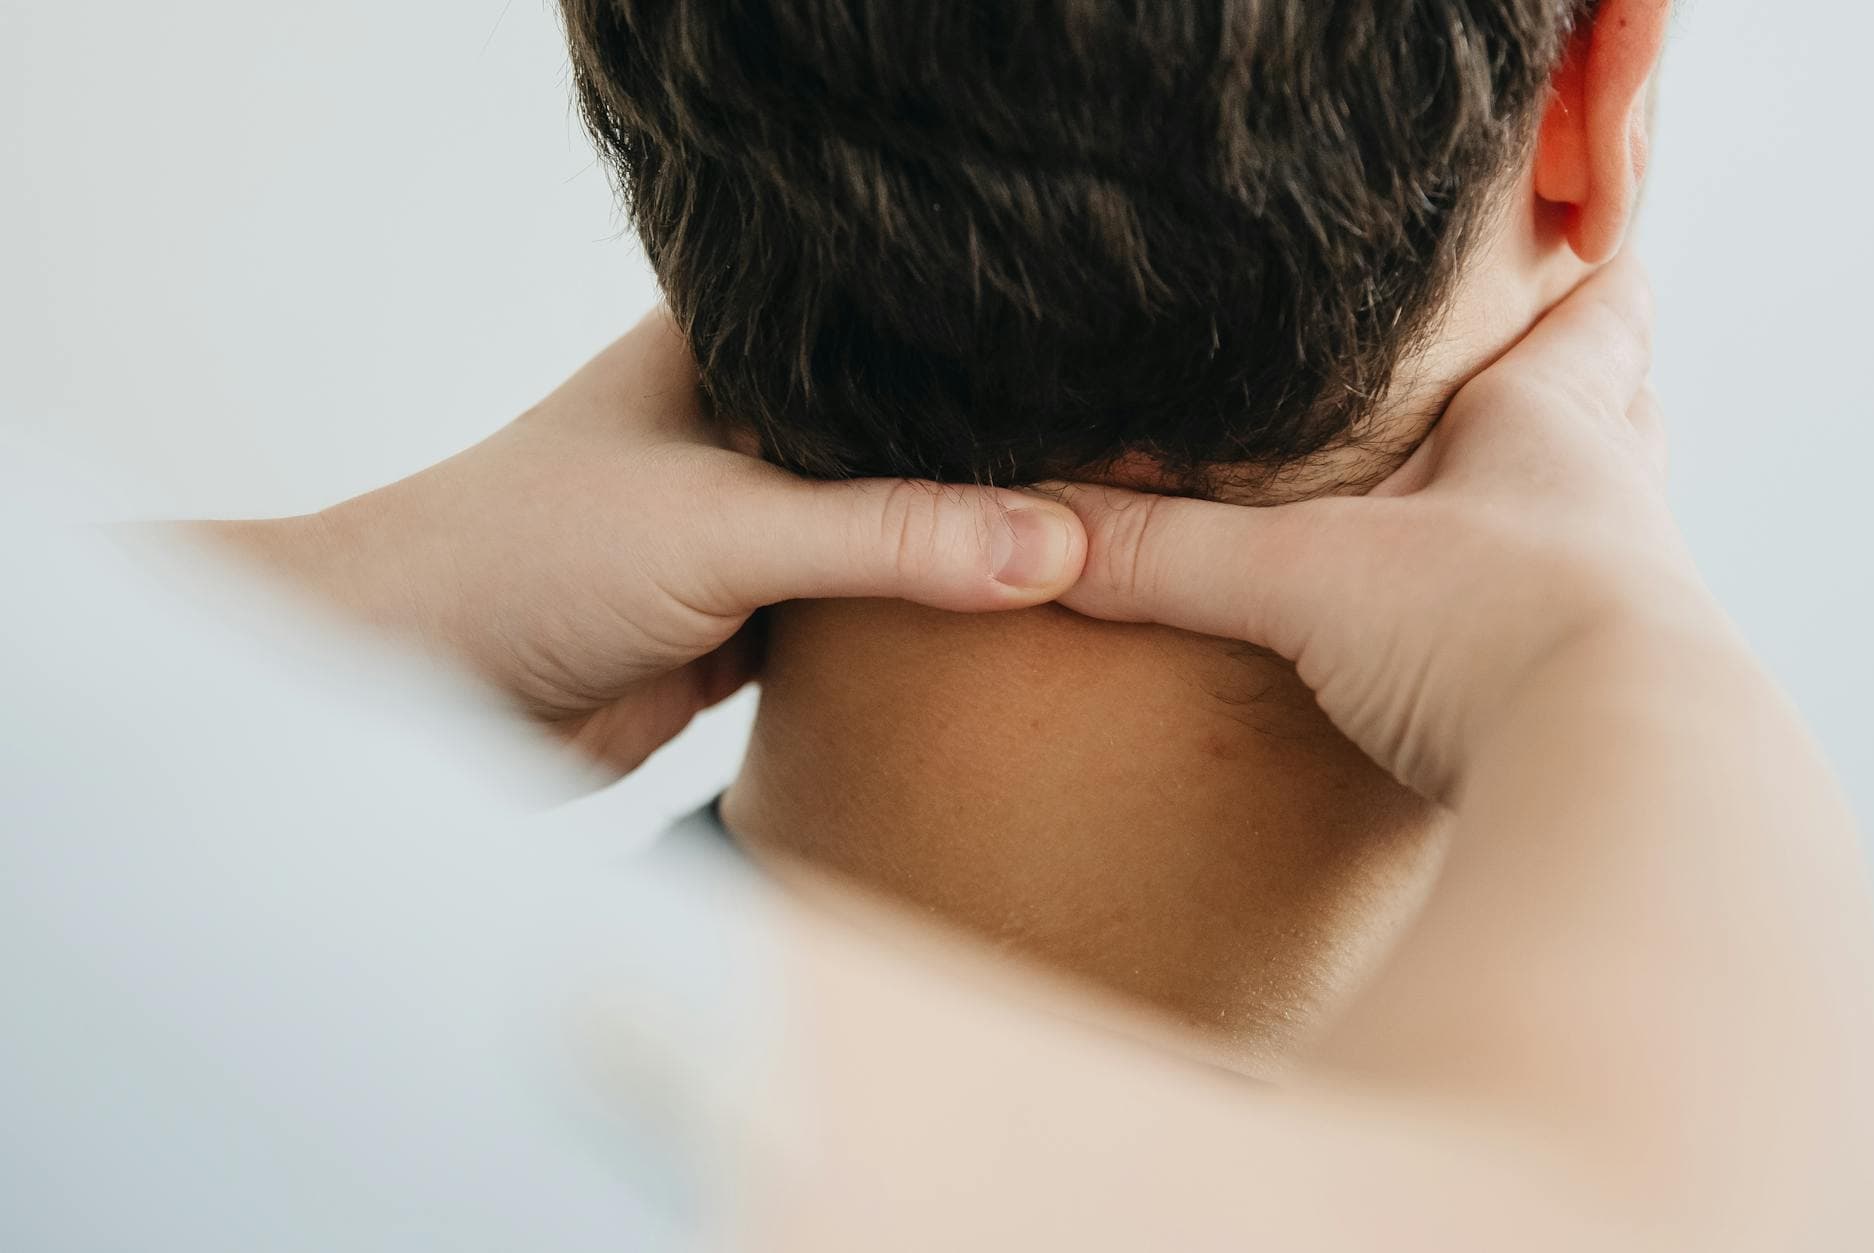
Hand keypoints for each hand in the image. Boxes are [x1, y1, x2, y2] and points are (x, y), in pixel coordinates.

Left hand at [239, 310, 1084, 774]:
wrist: (417, 690)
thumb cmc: (526, 556)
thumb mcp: (725, 526)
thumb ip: (891, 533)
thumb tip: (1057, 544)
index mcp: (737, 345)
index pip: (900, 337)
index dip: (997, 366)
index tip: (1106, 401)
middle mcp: (750, 425)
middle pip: (908, 443)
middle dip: (992, 475)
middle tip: (1121, 490)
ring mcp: (752, 524)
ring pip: (891, 535)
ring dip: (958, 562)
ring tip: (1089, 558)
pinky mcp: (748, 617)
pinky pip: (862, 618)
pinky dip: (916, 635)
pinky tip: (1004, 637)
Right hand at [1055, 255, 1713, 798]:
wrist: (1616, 786)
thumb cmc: (1498, 632)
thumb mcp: (1306, 577)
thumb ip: (1169, 551)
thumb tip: (1044, 532)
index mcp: (1551, 430)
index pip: (1597, 318)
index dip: (1588, 277)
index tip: (1586, 241)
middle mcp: (1605, 511)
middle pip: (1621, 418)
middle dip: (1585, 390)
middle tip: (1537, 369)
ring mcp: (1618, 612)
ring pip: (1605, 533)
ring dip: (1561, 517)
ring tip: (1499, 512)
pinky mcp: (1602, 706)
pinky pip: (1571, 642)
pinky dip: (1532, 627)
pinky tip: (1478, 652)